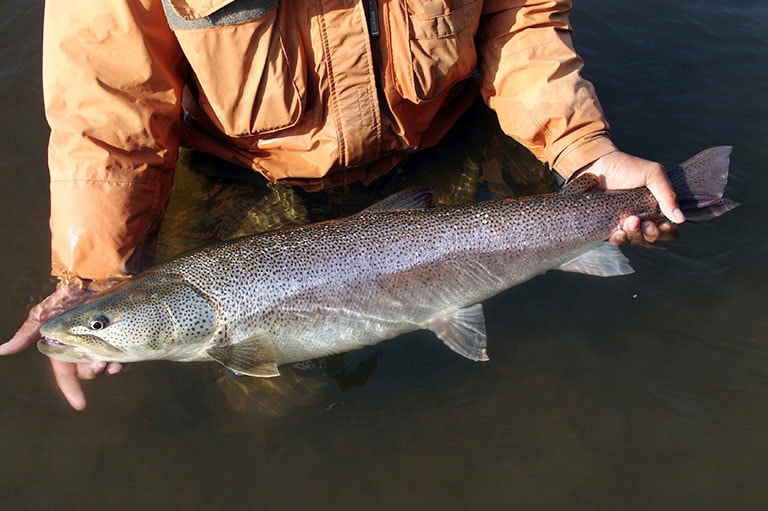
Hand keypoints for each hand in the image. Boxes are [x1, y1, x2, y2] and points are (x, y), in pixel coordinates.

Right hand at [0, 283, 125, 409]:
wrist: (95, 277)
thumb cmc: (68, 295)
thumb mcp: (45, 314)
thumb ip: (27, 334)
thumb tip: (2, 350)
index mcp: (65, 348)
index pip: (66, 375)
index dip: (72, 391)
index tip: (81, 405)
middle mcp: (83, 348)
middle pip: (89, 373)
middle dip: (94, 372)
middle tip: (101, 365)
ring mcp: (103, 343)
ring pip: (107, 367)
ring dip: (111, 369)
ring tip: (116, 364)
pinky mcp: (119, 336)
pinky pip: (124, 355)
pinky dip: (125, 360)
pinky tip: (127, 358)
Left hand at [573, 151, 685, 244]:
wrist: (596, 164)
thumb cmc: (626, 167)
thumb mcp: (652, 174)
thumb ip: (667, 194)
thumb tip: (680, 218)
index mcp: (653, 206)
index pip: (665, 226)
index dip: (666, 230)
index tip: (663, 225)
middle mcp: (640, 216)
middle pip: (650, 236)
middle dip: (651, 233)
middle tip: (646, 223)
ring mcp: (622, 222)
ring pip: (634, 239)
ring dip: (635, 235)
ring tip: (630, 221)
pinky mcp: (606, 225)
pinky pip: (615, 240)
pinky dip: (619, 239)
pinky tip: (619, 232)